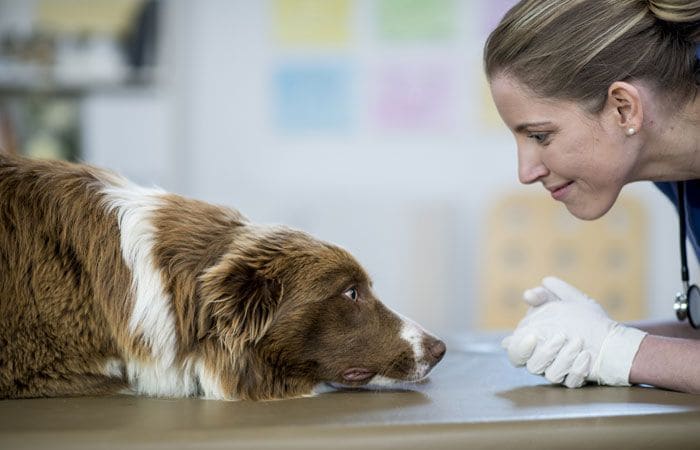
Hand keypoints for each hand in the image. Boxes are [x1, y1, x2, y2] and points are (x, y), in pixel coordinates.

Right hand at [501, 276, 646, 386]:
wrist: (614, 337)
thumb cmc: (588, 319)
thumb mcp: (569, 301)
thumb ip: (547, 295)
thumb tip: (528, 294)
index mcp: (535, 342)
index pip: (515, 350)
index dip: (519, 347)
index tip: (532, 336)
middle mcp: (544, 359)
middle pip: (531, 365)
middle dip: (545, 352)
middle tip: (560, 337)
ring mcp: (560, 371)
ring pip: (551, 375)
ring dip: (564, 357)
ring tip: (579, 342)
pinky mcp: (575, 380)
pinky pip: (571, 382)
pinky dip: (577, 369)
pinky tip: (587, 356)